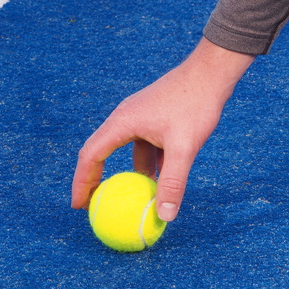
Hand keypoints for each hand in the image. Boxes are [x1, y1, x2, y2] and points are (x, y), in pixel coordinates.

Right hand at [72, 38, 254, 221]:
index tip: (78, 205)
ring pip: (123, 150)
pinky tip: (159, 177)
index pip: (90, 157)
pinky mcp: (152, 118)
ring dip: (125, 173)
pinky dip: (145, 163)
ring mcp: (138, 117)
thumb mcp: (184, 147)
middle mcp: (124, 119)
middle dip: (94, 180)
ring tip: (128, 197)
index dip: (81, 183)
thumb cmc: (195, 104)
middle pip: (99, 153)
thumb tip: (165, 216)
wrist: (210, 72)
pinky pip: (142, 145)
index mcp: (121, 123)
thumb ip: (173, 182)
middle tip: (93, 205)